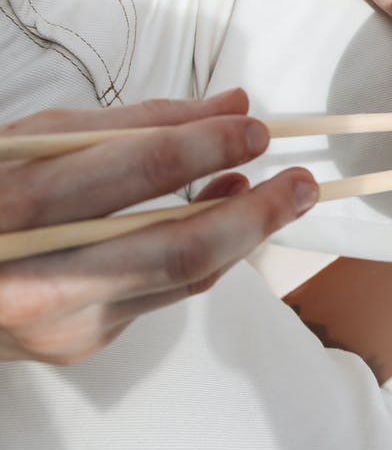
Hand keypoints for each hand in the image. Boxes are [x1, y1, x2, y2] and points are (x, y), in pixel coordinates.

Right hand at [0, 90, 316, 363]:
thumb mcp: (37, 141)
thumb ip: (137, 123)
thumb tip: (234, 105)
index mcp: (12, 206)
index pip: (132, 171)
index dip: (205, 146)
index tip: (257, 129)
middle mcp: (37, 277)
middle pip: (178, 251)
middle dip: (256, 214)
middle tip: (304, 183)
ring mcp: (64, 323)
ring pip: (183, 279)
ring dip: (241, 233)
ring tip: (276, 191)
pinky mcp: (84, 344)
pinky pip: (162, 294)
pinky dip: (201, 254)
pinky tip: (220, 217)